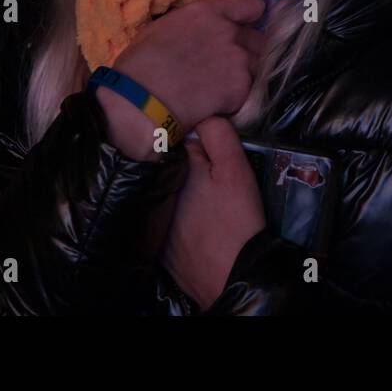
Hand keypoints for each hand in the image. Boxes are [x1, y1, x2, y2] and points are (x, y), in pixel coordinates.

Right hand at [100, 0, 265, 158]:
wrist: (141, 99)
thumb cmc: (141, 62)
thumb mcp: (166, 26)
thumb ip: (195, 23)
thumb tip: (202, 30)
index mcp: (210, 12)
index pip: (253, 6)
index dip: (250, 17)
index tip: (244, 25)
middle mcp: (230, 33)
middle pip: (258, 40)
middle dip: (247, 50)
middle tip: (227, 64)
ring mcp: (239, 62)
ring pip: (256, 67)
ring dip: (244, 75)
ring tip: (221, 87)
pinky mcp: (240, 90)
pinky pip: (247, 92)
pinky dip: (236, 99)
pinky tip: (216, 103)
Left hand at [160, 117, 265, 310]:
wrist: (233, 276)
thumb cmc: (238, 219)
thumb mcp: (235, 170)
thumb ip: (217, 135)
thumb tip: (202, 115)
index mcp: (174, 169)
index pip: (181, 143)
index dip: (198, 146)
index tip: (208, 155)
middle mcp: (156, 192)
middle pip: (171, 169)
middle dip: (183, 168)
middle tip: (206, 182)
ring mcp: (154, 221)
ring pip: (166, 196)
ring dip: (177, 194)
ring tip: (201, 205)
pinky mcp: (157, 246)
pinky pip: (163, 224)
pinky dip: (174, 222)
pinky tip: (192, 228)